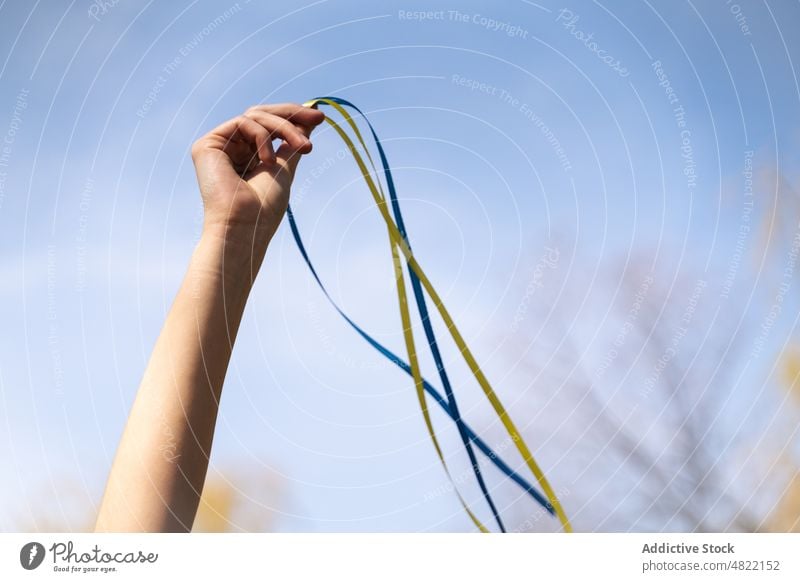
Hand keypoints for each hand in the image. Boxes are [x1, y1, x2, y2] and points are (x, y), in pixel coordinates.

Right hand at [191, 103, 324, 246]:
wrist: (245, 228)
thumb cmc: (264, 208)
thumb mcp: (284, 168)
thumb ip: (291, 143)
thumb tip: (307, 121)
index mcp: (246, 156)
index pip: (268, 125)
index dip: (293, 117)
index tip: (320, 118)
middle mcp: (230, 149)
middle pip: (260, 115)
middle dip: (292, 114)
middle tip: (319, 117)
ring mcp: (218, 146)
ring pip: (255, 117)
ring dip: (284, 129)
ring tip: (303, 148)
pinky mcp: (207, 146)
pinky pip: (242, 123)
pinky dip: (262, 136)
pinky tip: (268, 161)